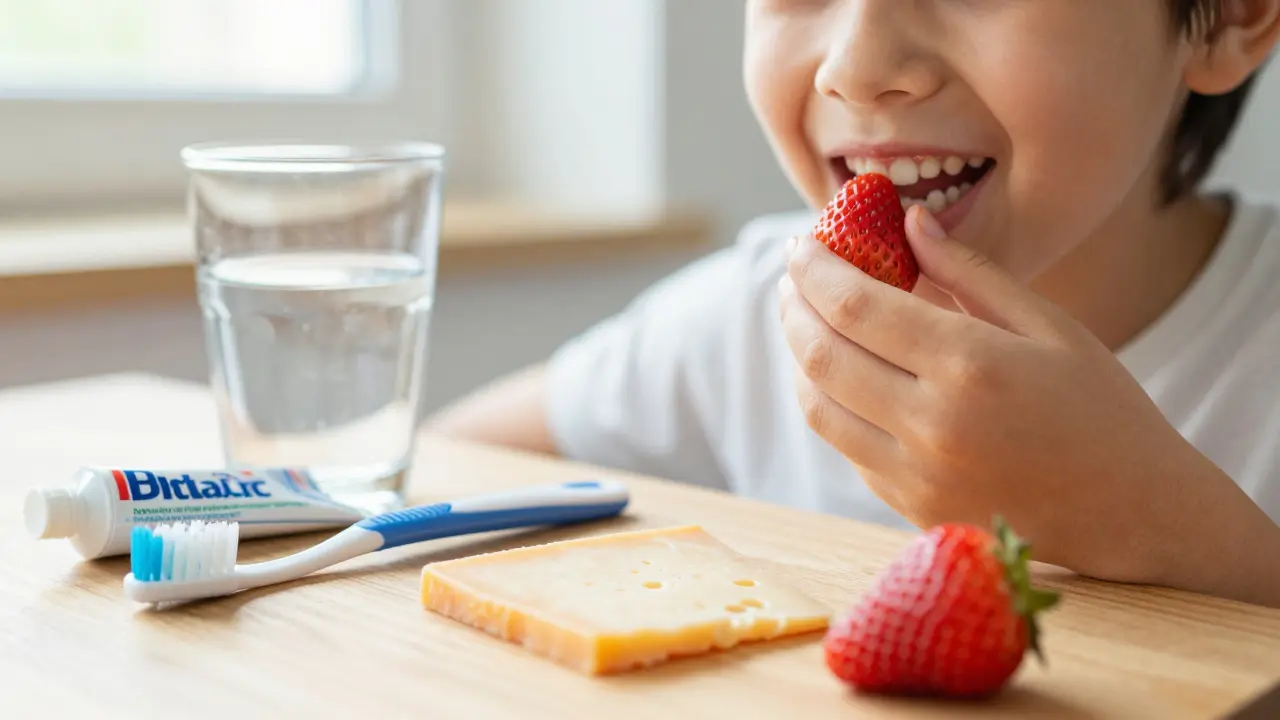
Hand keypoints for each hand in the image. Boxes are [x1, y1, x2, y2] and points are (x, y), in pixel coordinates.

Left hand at [779, 206, 1279, 599]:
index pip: (856, 306)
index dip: (815, 270)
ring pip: (819, 407)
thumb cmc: (1100, 407)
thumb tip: (908, 221)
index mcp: (971, 364)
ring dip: (799, 357)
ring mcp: (916, 474)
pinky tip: (839, 374)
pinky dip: (830, 403)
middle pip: (822, 355)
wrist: (1133, 514)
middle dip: (794, 307)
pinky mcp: (911, 509)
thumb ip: (970, 272)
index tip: (800, 245)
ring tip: (805, 320)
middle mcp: (933, 424)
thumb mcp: (1049, 325)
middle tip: (792, 277)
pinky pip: (846, 447)